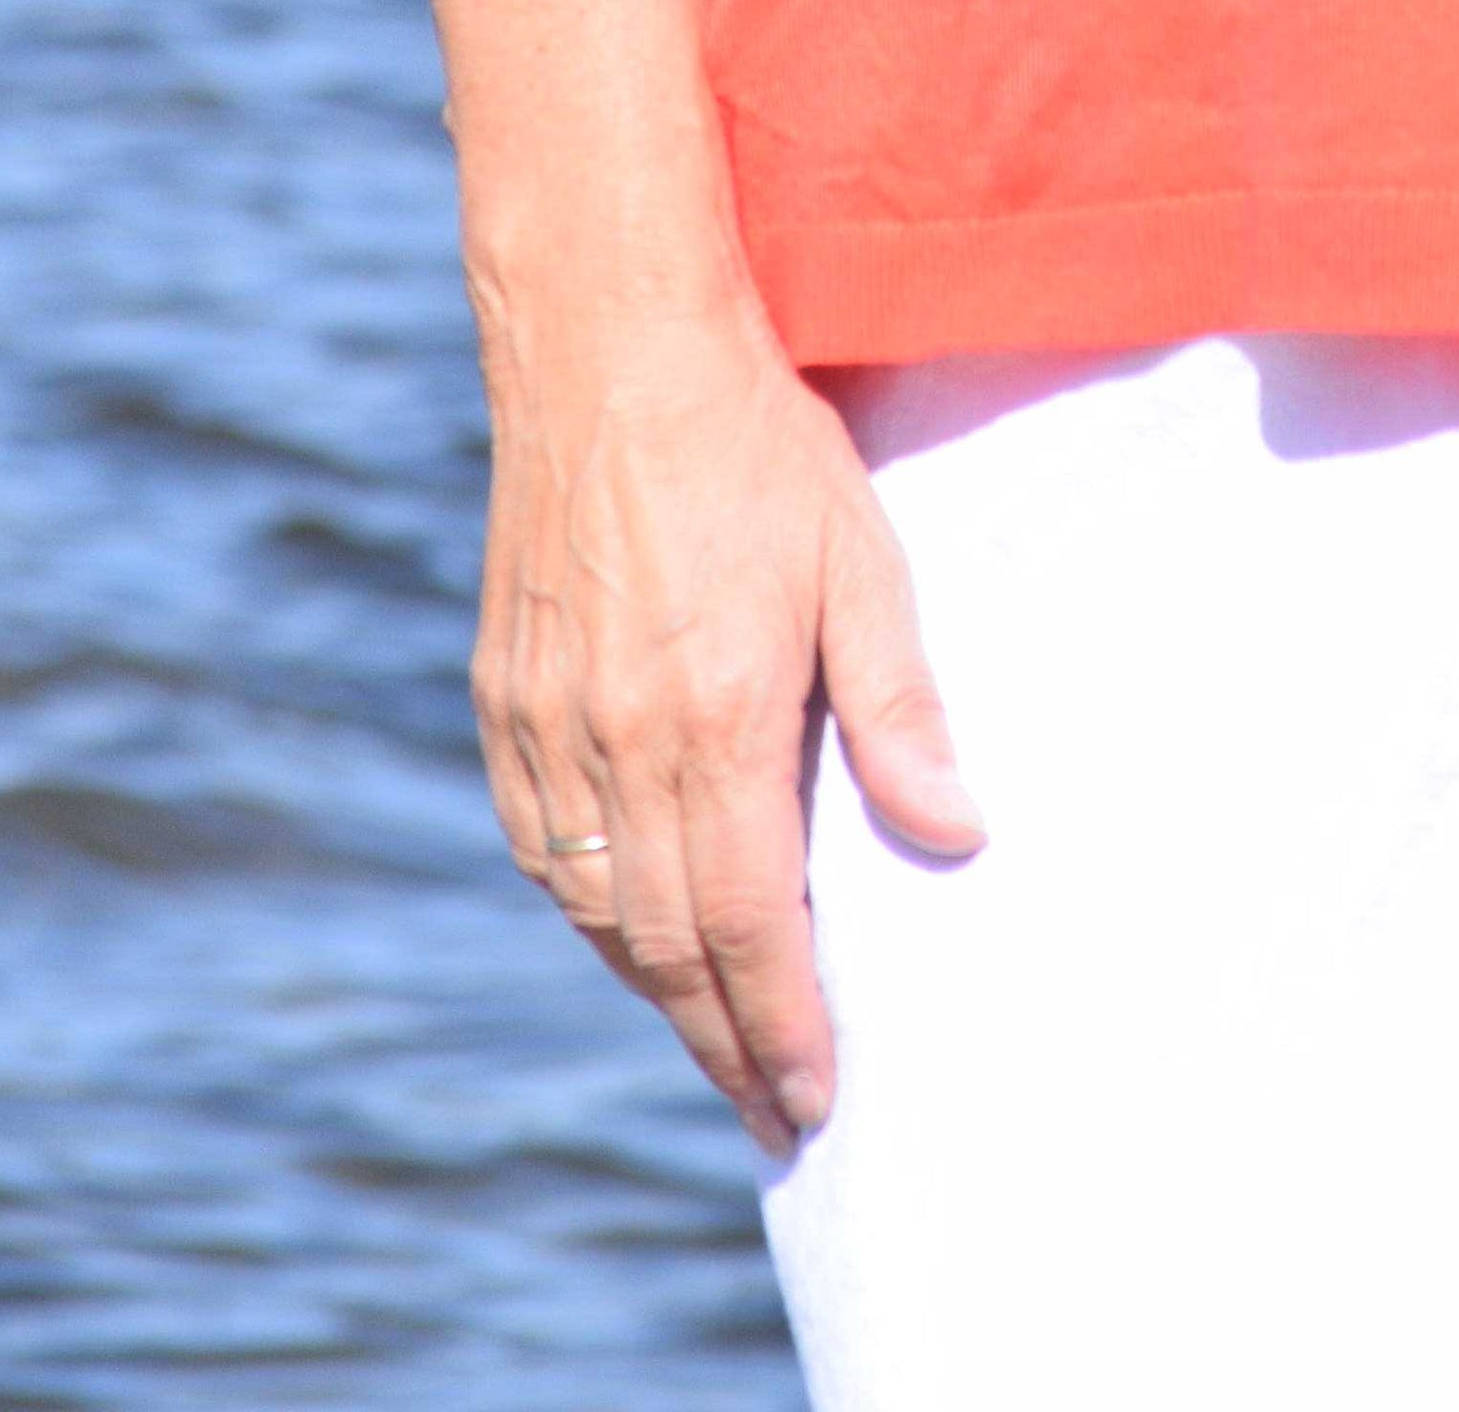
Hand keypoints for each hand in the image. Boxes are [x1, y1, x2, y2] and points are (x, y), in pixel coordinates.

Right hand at [469, 293, 982, 1153]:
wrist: (609, 345)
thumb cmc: (754, 444)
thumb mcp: (859, 558)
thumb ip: (899, 707)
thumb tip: (956, 836)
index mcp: (714, 716)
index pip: (747, 924)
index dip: (782, 1026)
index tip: (814, 1104)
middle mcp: (616, 741)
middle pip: (667, 945)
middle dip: (726, 1043)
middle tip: (776, 1114)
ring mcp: (546, 723)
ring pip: (594, 910)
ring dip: (658, 990)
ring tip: (719, 1042)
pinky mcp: (502, 697)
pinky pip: (538, 847)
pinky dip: (588, 910)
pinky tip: (631, 932)